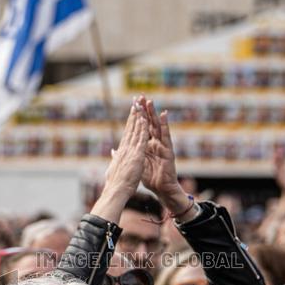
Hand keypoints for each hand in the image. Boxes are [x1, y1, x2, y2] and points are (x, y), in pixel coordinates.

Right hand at [103, 101, 148, 196]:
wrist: (116, 190)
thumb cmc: (116, 183)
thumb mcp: (115, 168)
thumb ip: (115, 158)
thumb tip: (113, 152)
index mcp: (122, 151)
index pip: (127, 133)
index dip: (130, 122)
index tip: (132, 112)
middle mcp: (125, 148)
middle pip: (130, 128)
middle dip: (133, 114)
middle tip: (135, 102)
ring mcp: (130, 150)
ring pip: (135, 130)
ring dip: (138, 117)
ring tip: (140, 105)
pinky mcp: (136, 155)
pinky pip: (141, 139)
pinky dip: (142, 129)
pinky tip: (145, 119)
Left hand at [137, 97, 188, 214]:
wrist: (161, 188)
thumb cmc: (150, 178)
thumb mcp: (135, 164)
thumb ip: (127, 155)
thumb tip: (115, 150)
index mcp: (146, 146)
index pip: (140, 127)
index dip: (136, 116)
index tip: (132, 104)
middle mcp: (154, 143)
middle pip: (148, 123)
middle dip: (145, 110)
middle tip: (141, 96)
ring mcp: (162, 145)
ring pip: (157, 126)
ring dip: (153, 114)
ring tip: (150, 102)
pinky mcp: (168, 150)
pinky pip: (166, 135)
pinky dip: (164, 125)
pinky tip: (163, 114)